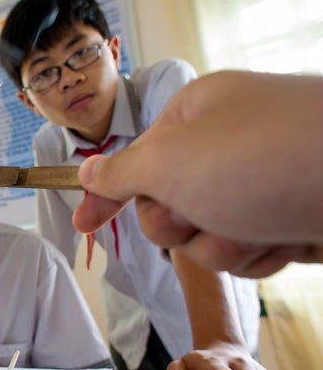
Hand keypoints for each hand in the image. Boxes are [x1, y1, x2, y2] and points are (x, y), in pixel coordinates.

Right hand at [72, 70, 322, 277]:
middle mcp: (226, 146)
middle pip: (167, 206)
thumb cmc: (263, 158)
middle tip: (198, 214)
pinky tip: (283, 237)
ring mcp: (259, 182)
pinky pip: (247, 249)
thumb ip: (120, 172)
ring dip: (223, 244)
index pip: (131, 161)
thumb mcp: (170, 161)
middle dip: (180, 224)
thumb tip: (88, 170)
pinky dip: (259, 252)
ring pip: (207, 236)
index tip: (82, 225)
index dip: (103, 195)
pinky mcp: (287, 215)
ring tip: (254, 226)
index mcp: (193, 116)